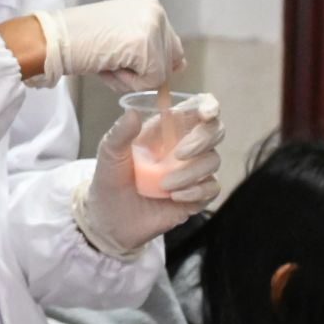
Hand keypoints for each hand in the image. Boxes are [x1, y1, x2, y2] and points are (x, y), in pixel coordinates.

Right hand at [36, 0, 183, 90]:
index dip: (151, 62)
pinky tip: (107, 66)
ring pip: (161, 73)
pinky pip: (151, 81)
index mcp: (150, 6)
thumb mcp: (120, 36)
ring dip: (133, 78)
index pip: (170, 45)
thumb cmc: (78, 40)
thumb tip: (180, 65)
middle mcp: (156, 11)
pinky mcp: (144, 44)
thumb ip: (151, 46)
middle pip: (171, 60)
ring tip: (106, 61)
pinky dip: (128, 82)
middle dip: (143, 70)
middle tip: (110, 58)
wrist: (51, 39)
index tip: (123, 58)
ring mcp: (151, 26)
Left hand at [77, 94, 223, 256]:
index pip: (195, 110)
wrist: (110, 217)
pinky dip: (196, 191)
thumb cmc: (110, 178)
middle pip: (214, 132)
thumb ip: (120, 133)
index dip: (208, 106)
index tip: (206, 114)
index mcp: (164, 130)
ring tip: (164, 184)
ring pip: (213, 161)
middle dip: (202, 139)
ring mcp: (193, 171)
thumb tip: (132, 113)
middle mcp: (183, 147)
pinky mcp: (197, 195)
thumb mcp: (109, 153)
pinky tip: (174, 197)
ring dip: (190, 173)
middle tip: (179, 154)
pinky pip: (212, 187)